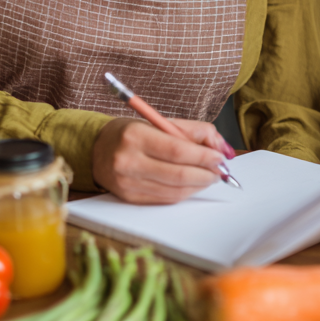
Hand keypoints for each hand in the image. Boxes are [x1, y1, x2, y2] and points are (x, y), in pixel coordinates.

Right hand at [92, 117, 227, 203]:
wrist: (96, 149)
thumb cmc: (133, 132)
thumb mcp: (160, 121)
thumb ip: (194, 131)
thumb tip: (222, 149)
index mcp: (136, 136)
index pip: (177, 151)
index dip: (204, 157)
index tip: (221, 158)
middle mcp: (128, 161)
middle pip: (177, 174)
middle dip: (206, 174)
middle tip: (220, 170)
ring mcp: (127, 182)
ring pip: (174, 191)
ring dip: (198, 185)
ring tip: (210, 176)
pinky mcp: (128, 197)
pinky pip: (165, 198)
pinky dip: (184, 193)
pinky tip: (193, 184)